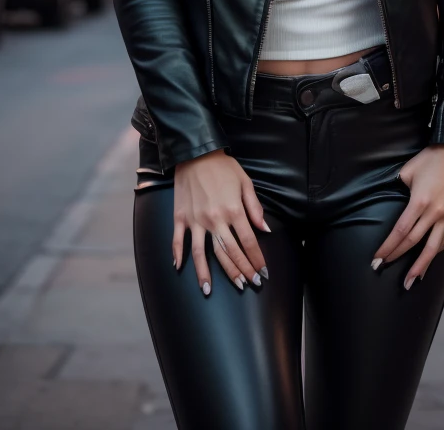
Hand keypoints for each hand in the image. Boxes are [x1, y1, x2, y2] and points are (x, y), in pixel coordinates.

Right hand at [172, 149, 270, 294]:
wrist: (196, 152)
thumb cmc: (223, 167)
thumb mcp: (245, 182)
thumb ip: (255, 208)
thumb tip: (265, 230)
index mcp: (233, 210)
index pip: (248, 243)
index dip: (256, 260)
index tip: (262, 273)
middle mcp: (215, 219)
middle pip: (228, 253)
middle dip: (239, 271)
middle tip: (246, 285)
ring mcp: (196, 220)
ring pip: (202, 253)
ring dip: (206, 274)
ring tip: (208, 290)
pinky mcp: (180, 217)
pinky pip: (178, 239)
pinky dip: (178, 254)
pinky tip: (179, 268)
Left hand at [371, 143, 443, 287]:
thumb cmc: (431, 158)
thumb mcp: (408, 170)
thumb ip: (398, 187)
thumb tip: (392, 196)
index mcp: (420, 203)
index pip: (401, 232)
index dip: (388, 247)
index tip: (377, 259)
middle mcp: (436, 214)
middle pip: (415, 243)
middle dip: (398, 259)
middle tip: (385, 271)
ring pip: (435, 248)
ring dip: (422, 265)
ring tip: (412, 279)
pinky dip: (442, 248)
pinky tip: (434, 254)